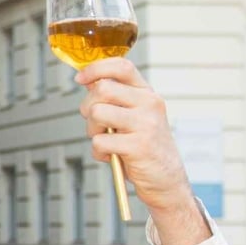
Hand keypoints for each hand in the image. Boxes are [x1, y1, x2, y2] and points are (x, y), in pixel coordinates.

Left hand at [76, 58, 206, 244]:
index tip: (80, 79)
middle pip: (102, 89)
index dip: (96, 68)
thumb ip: (115, 99)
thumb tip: (89, 81)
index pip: (122, 66)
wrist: (165, 178)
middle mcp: (149, 103)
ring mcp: (145, 124)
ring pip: (97, 112)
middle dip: (87, 107)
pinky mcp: (138, 146)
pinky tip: (111, 156)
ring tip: (105, 140)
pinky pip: (99, 141)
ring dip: (91, 130)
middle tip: (95, 124)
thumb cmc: (143, 146)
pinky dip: (98, 152)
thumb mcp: (134, 116)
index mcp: (147, 93)